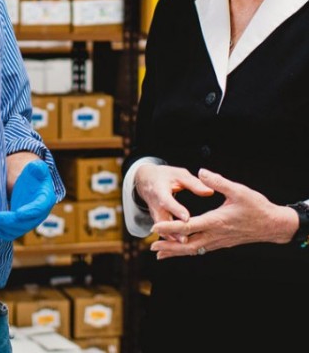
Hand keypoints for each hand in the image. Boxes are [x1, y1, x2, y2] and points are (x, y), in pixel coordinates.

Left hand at [0, 159, 55, 240]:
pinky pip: (12, 233)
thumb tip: (37, 167)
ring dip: (2, 227)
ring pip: (17, 230)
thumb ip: (38, 167)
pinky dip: (2, 233)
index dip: (29, 212)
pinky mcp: (21, 224)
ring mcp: (30, 221)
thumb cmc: (33, 174)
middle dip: (8, 221)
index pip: (38, 209)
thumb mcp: (36, 168)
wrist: (30, 182)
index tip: (17, 213)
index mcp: (45, 199)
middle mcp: (39, 214)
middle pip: (25, 223)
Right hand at [135, 163, 213, 241]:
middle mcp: (154, 203)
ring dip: (171, 238)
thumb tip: (210, 192)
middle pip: (161, 219)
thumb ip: (194, 183)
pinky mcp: (157, 220)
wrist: (146, 180)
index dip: (175, 209)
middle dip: (171, 231)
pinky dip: (171, 239)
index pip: (167, 201)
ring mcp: (154, 213)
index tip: (186, 217)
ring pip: (161, 229)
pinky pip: (163, 231)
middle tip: (184, 240)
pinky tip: (183, 248)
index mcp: (159, 189)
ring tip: (185, 247)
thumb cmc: (166, 176)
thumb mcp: (179, 175)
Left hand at [150, 168, 295, 258]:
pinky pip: (201, 249)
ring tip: (159, 253)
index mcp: (216, 221)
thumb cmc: (256, 206)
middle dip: (168, 246)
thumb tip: (201, 172)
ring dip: (176, 251)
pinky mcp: (222, 242)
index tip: (155, 228)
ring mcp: (219, 241)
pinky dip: (188, 250)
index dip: (170, 227)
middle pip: (187, 244)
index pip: (188, 226)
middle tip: (151, 246)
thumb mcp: (238, 190)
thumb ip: (217, 182)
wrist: (273, 224)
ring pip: (194, 250)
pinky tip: (181, 250)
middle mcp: (215, 234)